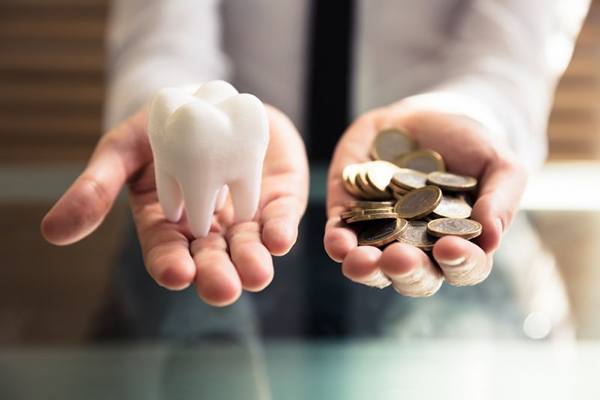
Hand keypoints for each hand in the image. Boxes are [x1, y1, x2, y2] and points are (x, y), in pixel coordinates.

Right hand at [42, 105, 308, 305]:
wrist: (210, 99)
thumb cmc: (161, 128)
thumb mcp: (123, 149)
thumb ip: (96, 187)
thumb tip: (53, 232)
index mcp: (168, 223)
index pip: (166, 252)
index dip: (170, 265)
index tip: (176, 274)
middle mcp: (208, 228)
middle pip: (211, 260)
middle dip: (216, 275)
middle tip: (222, 289)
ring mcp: (244, 215)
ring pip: (248, 247)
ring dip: (253, 262)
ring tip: (256, 274)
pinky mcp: (275, 198)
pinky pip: (279, 218)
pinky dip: (281, 230)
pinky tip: (280, 239)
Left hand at [324, 103, 526, 296]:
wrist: (427, 116)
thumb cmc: (471, 145)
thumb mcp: (498, 164)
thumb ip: (501, 199)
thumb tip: (492, 238)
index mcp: (459, 244)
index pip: (463, 267)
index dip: (459, 263)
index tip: (450, 248)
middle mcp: (419, 249)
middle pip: (414, 276)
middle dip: (406, 271)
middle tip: (400, 258)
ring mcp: (381, 235)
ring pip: (372, 267)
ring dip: (366, 269)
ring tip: (361, 261)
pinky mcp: (349, 215)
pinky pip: (340, 237)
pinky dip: (337, 243)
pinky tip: (338, 242)